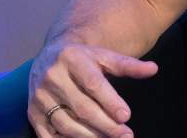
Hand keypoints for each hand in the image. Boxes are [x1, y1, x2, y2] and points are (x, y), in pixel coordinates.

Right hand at [27, 40, 158, 137]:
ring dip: (91, 136)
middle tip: (125, 134)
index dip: (110, 101)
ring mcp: (40, 97)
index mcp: (72, 58)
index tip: (126, 117)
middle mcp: (52, 77)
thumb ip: (128, 65)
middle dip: (106, 125)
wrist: (50, 57)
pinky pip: (49, 135)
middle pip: (82, 108)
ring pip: (67, 124)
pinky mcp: (32, 113)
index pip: (93, 83)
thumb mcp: (104, 56)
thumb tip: (153, 69)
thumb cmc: (84, 58)